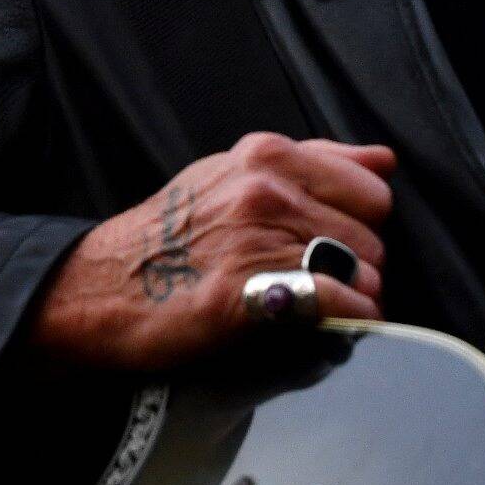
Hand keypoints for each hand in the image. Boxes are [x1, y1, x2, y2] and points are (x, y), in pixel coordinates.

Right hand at [24, 132, 395, 372]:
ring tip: (315, 310)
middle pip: (371, 238)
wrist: (100, 287)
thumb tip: (384, 159)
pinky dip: (346, 323)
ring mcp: (255, 239)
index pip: (371, 190)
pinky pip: (336, 304)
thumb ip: (314, 162)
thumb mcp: (232, 175)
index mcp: (266, 155)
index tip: (331, 245)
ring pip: (361, 274)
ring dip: (352, 301)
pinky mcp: (245, 294)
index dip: (359, 225)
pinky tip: (326, 329)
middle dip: (358, 269)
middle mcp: (266, 189)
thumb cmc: (169, 237)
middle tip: (319, 286)